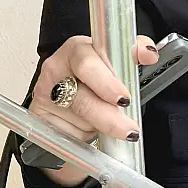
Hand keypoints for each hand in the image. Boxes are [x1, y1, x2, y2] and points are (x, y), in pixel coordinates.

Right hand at [28, 35, 158, 148]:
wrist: (70, 92)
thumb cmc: (98, 74)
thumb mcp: (116, 60)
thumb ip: (135, 52)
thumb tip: (149, 53)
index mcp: (77, 49)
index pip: (88, 64)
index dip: (107, 83)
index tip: (124, 99)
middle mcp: (56, 69)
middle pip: (82, 99)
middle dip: (109, 117)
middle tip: (129, 129)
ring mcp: (43, 94)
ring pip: (77, 119)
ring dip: (100, 128)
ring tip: (118, 130)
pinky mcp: (38, 117)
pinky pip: (66, 134)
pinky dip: (84, 137)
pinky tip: (93, 132)